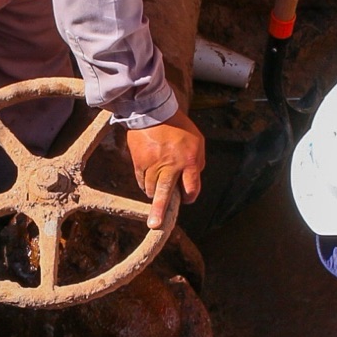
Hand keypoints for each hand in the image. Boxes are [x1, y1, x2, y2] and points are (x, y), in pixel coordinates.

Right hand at [125, 110, 205, 229]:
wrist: (153, 111)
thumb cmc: (179, 127)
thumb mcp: (197, 142)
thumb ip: (197, 163)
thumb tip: (192, 182)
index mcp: (189, 161)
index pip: (191, 188)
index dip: (189, 196)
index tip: (186, 198)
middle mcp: (171, 165)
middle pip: (165, 193)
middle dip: (160, 210)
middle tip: (155, 225)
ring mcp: (153, 164)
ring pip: (152, 188)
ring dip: (155, 194)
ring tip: (156, 196)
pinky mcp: (139, 162)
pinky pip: (141, 181)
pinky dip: (146, 184)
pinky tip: (149, 182)